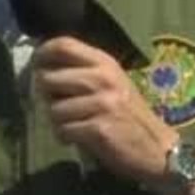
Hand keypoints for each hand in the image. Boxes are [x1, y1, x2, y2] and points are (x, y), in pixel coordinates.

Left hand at [32, 36, 177, 186]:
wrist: (158, 149)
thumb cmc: (129, 116)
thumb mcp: (111, 84)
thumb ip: (82, 73)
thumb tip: (40, 70)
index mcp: (105, 63)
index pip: (64, 44)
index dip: (42, 54)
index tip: (36, 66)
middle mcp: (103, 78)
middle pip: (49, 78)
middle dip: (46, 96)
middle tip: (58, 106)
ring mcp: (102, 103)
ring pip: (53, 109)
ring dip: (58, 122)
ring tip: (73, 125)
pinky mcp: (99, 128)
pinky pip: (63, 130)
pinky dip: (65, 137)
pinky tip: (78, 138)